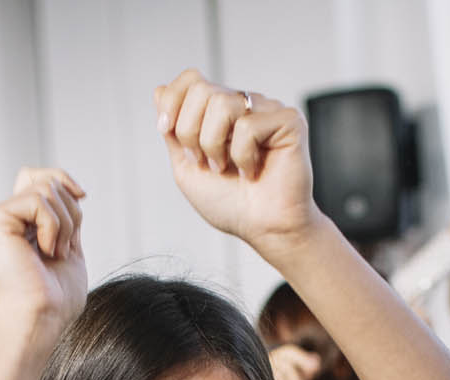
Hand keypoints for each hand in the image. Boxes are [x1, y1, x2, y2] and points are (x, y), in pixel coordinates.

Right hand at [0, 167, 87, 332]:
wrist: (41, 319)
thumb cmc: (54, 298)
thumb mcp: (68, 246)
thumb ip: (66, 217)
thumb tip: (74, 190)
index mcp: (19, 224)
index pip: (39, 178)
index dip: (63, 179)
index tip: (82, 197)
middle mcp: (3, 218)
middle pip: (47, 180)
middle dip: (71, 211)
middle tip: (63, 247)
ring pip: (46, 189)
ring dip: (65, 224)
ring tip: (54, 253)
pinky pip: (37, 201)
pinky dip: (53, 227)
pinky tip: (45, 251)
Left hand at [154, 71, 319, 253]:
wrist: (262, 230)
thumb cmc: (231, 204)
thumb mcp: (186, 166)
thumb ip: (173, 130)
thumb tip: (160, 90)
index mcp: (221, 112)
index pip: (191, 79)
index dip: (172, 102)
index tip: (167, 132)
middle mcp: (244, 105)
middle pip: (201, 88)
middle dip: (190, 131)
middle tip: (204, 162)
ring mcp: (267, 111)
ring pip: (222, 103)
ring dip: (214, 145)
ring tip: (226, 168)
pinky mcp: (289, 122)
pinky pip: (249, 125)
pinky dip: (242, 155)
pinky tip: (252, 171)